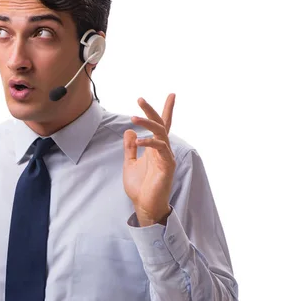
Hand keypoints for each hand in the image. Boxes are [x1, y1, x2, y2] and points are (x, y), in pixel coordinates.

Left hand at [123, 94, 175, 225]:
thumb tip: (129, 131)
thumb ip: (130, 147)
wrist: (144, 205)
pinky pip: (160, 149)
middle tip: (140, 98)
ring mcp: (166, 157)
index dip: (165, 110)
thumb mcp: (130, 163)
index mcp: (155, 148)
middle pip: (161, 124)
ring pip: (161, 133)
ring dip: (147, 123)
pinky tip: (138, 140)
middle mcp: (163, 150)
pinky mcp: (167, 166)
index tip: (171, 94)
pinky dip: (149, 142)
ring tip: (133, 117)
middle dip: (152, 110)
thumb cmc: (140, 187)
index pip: (162, 125)